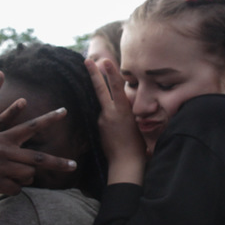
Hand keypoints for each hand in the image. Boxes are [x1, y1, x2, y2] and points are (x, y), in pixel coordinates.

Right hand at [0, 105, 76, 219]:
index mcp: (3, 137)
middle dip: (58, 163)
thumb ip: (8, 148)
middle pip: (38, 159)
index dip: (49, 119)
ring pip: (28, 177)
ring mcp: (0, 166)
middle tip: (74, 165)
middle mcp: (4, 149)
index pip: (31, 126)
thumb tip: (27, 161)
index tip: (65, 110)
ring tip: (7, 178)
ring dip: (22, 180)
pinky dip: (11, 190)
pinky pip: (16, 189)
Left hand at [85, 58, 146, 184]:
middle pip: (100, 89)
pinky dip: (110, 119)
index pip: (116, 88)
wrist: (125, 163)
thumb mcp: (135, 123)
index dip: (112, 73)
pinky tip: (117, 133)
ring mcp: (103, 120)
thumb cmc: (137, 145)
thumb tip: (122, 103)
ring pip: (104, 105)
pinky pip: (104, 117)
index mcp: (123, 111)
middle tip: (87, 60)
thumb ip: (126, 111)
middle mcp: (110, 113)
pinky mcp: (99, 127)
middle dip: (94, 74)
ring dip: (108, 105)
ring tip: (119, 122)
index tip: (106, 61)